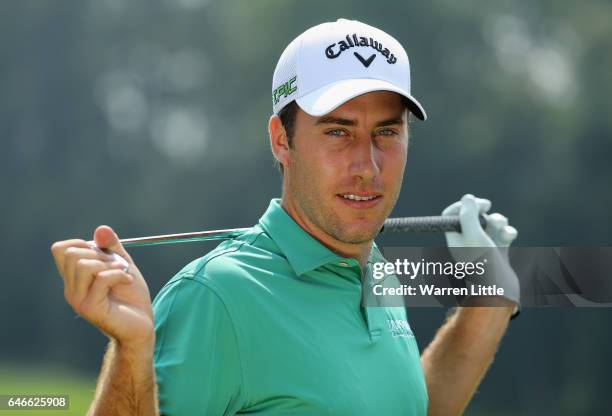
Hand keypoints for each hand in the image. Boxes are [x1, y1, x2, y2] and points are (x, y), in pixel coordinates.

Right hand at [51, 226, 153, 348]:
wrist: (142, 325)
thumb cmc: (132, 297)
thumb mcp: (122, 264)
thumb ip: (111, 247)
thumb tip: (101, 228)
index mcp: (74, 277)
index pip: (60, 249)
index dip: (82, 242)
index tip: (104, 253)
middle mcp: (71, 288)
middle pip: (71, 253)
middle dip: (100, 253)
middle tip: (116, 266)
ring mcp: (78, 299)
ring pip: (83, 264)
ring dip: (109, 264)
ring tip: (122, 274)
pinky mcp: (90, 308)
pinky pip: (101, 278)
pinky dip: (119, 274)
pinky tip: (127, 281)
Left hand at [442, 194, 519, 311]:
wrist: (500, 292)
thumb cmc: (483, 264)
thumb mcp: (473, 235)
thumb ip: (468, 215)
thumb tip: (468, 197)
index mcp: (455, 239)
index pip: (452, 215)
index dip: (462, 205)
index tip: (474, 201)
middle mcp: (467, 243)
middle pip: (473, 217)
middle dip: (483, 211)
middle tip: (487, 206)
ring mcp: (484, 248)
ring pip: (491, 224)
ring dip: (498, 220)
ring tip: (500, 227)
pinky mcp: (499, 252)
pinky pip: (503, 235)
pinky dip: (507, 232)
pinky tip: (509, 237)